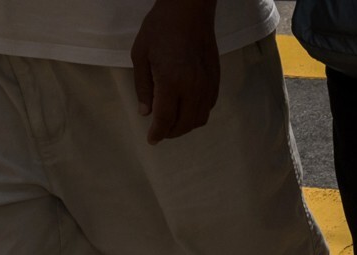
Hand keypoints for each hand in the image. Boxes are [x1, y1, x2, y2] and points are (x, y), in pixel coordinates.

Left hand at [131, 0, 222, 140]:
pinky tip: (187, 109)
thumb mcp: (141, 55)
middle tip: (160, 132)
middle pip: (184, 124)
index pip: (165, 118)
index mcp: (171, 82)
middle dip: (171, 132)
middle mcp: (192, 88)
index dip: (157, 133)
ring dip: (185, 126)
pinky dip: (197, 114)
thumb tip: (146, 112)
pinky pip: (208, 107)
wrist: (189, 11)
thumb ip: (143, 87)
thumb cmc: (160, 28)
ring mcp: (207, 85)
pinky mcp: (215, 81)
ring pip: (199, 119)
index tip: (152, 140)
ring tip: (173, 123)